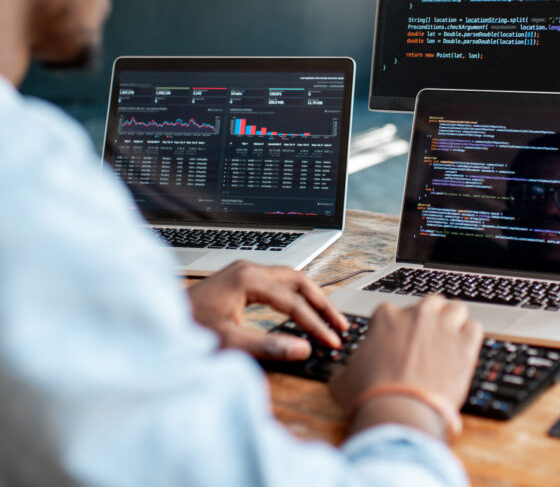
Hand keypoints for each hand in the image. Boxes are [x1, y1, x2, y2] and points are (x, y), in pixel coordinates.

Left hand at [188, 260, 348, 360]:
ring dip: (311, 297)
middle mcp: (248, 269)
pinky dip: (295, 296)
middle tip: (340, 325)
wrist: (159, 319)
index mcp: (248, 279)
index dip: (315, 323)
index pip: (293, 301)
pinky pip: (278, 283)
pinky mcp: (240, 279)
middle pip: (298, 280)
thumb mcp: (228, 342)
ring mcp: (244, 272)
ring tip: (329, 318)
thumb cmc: (188, 328)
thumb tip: (303, 349)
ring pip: (290, 279)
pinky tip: (302, 309)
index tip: (332, 341)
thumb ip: (267, 346)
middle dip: (322, 303)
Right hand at [329, 295, 481, 438]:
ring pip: (456, 308)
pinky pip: (475, 328)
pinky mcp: (465, 345)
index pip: (396, 311)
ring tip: (451, 340)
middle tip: (429, 338)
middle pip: (430, 303)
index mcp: (386, 316)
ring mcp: (442, 327)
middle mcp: (416, 314)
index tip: (401, 343)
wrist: (398, 412)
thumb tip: (343, 374)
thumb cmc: (370, 395)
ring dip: (454, 321)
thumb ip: (346, 368)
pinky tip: (465, 351)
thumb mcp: (345, 379)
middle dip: (431, 317)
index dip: (399, 328)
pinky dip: (471, 338)